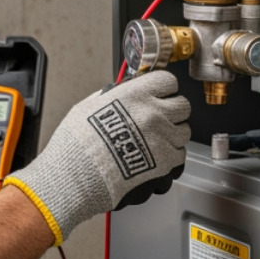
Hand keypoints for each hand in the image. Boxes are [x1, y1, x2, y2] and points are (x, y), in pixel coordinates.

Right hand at [3, 71, 190, 244]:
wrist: (74, 177)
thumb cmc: (75, 145)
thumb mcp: (88, 106)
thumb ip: (111, 97)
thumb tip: (120, 94)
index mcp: (135, 95)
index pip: (168, 81)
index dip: (164, 89)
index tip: (160, 95)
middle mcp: (153, 113)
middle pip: (183, 105)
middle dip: (172, 112)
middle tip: (160, 120)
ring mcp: (162, 138)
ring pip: (185, 131)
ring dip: (173, 135)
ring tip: (155, 142)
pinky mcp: (165, 162)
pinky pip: (180, 155)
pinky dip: (171, 158)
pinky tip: (155, 158)